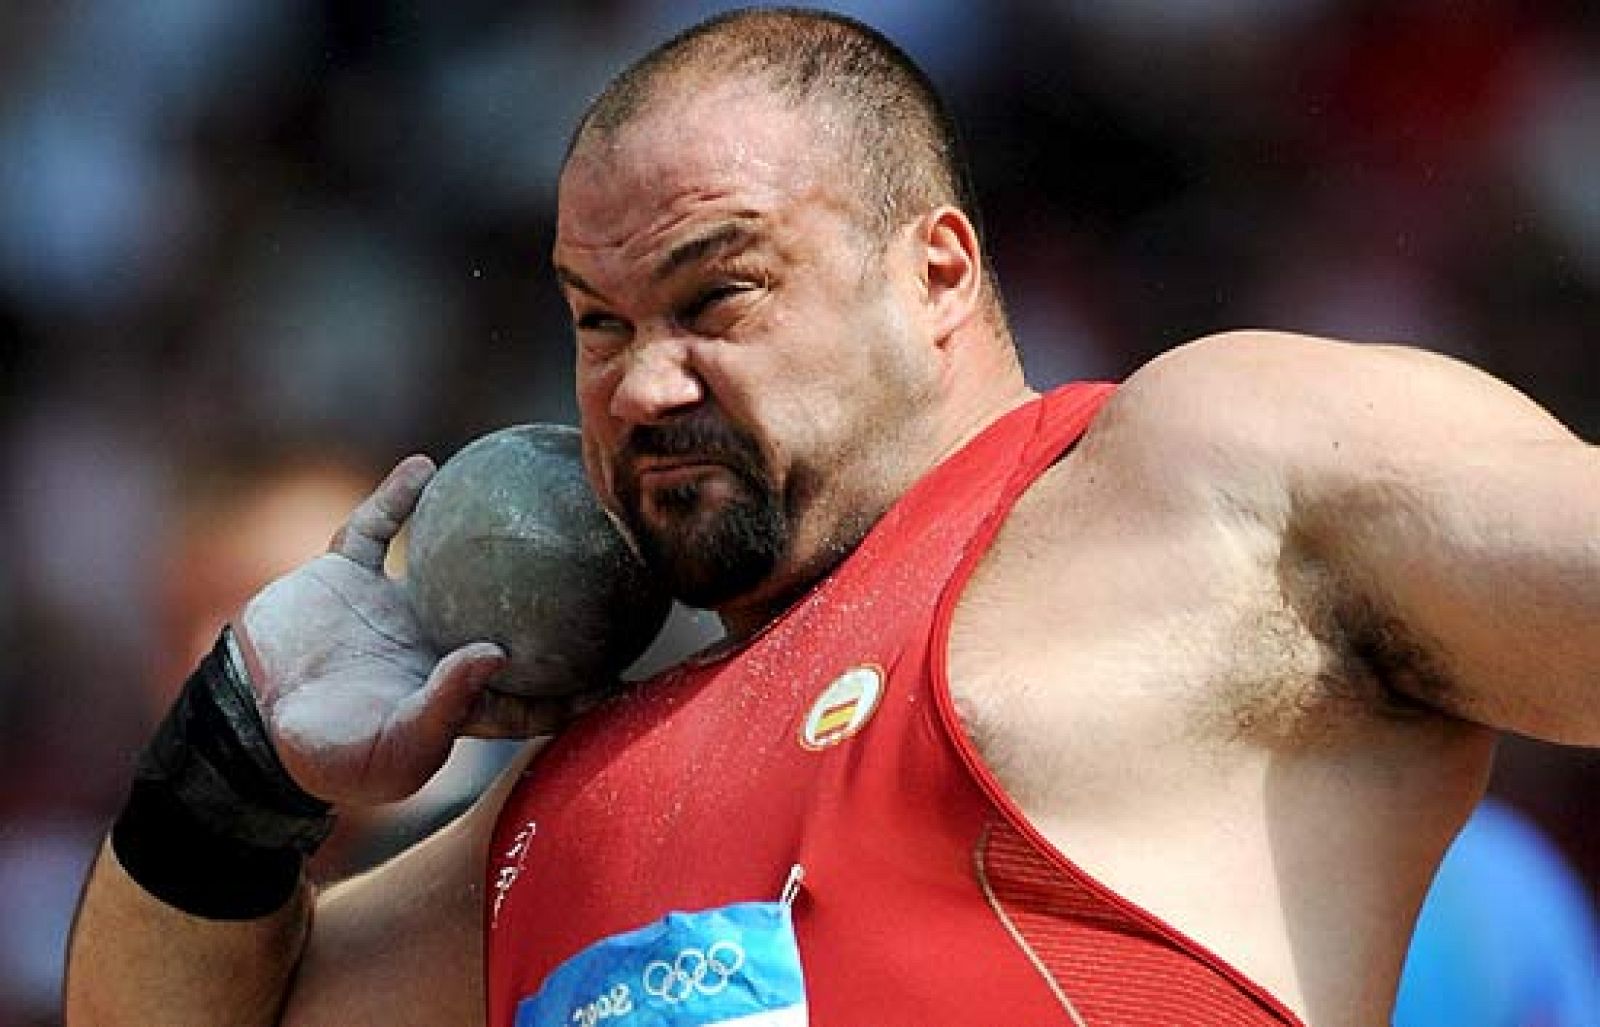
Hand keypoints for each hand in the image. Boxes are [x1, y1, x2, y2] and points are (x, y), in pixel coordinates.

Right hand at [233, 456, 574, 804]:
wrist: (249, 724)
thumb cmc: (331, 757)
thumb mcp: (396, 748)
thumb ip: (447, 705)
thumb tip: (498, 654)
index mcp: (454, 696)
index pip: (530, 694)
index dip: (577, 689)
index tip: (629, 677)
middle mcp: (432, 645)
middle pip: (505, 617)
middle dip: (553, 605)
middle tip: (608, 572)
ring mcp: (389, 608)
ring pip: (449, 561)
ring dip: (483, 531)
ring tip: (531, 490)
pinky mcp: (344, 577)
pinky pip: (377, 528)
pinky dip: (397, 496)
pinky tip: (425, 466)